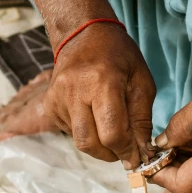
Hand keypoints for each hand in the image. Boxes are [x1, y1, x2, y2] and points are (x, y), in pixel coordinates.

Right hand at [44, 22, 155, 167]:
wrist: (83, 34)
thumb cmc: (119, 55)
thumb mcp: (141, 81)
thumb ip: (142, 119)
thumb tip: (141, 153)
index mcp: (103, 82)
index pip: (112, 133)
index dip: (127, 151)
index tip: (138, 158)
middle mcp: (75, 91)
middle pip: (90, 143)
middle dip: (111, 155)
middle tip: (126, 151)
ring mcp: (57, 98)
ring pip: (79, 141)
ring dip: (99, 146)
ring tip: (113, 132)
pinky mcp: (49, 105)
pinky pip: (70, 132)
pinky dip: (87, 133)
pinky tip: (95, 117)